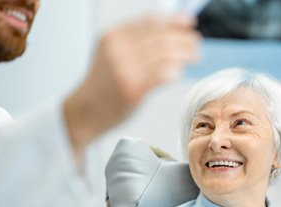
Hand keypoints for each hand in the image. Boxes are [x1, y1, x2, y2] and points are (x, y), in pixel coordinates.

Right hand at [64, 14, 199, 159]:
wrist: (84, 111)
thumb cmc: (102, 84)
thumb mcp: (111, 53)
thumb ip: (135, 42)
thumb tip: (170, 32)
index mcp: (113, 36)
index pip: (150, 22)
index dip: (174, 21)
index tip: (189, 23)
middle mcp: (118, 50)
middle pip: (161, 38)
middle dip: (184, 39)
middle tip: (196, 44)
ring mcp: (124, 70)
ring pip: (164, 56)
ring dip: (184, 55)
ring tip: (194, 57)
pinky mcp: (132, 89)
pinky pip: (162, 75)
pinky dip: (174, 71)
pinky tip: (179, 72)